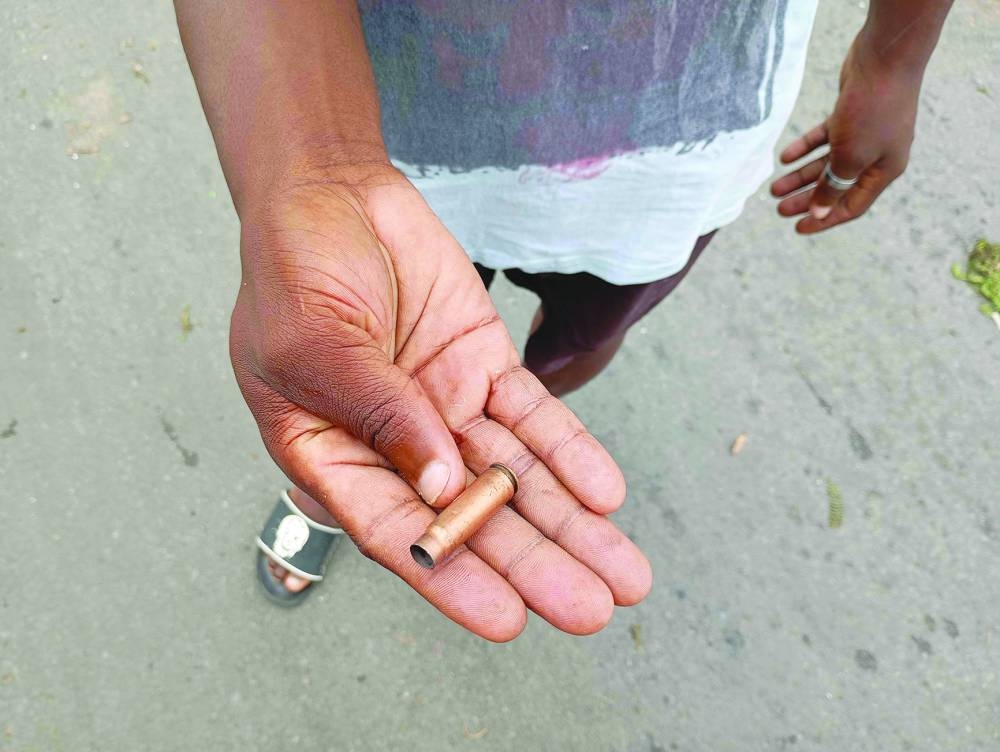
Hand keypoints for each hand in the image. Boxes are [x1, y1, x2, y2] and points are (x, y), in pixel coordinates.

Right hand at [230, 164, 651, 639]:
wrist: (333, 192)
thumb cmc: (295, 268)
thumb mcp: (315, 343)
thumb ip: (379, 412)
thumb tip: (442, 482)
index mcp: (334, 455)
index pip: (397, 530)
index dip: (451, 577)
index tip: (508, 618)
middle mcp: (397, 445)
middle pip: (473, 515)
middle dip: (535, 563)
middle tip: (594, 608)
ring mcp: (446, 408)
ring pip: (515, 476)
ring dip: (570, 524)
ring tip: (624, 572)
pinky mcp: (484, 368)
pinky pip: (535, 416)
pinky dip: (570, 452)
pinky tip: (604, 492)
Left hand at [771, 34, 921, 232]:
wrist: (884, 59)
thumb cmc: (871, 112)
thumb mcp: (849, 157)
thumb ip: (833, 187)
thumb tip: (819, 213)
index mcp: (884, 172)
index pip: (851, 206)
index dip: (825, 219)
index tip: (798, 228)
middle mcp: (876, 156)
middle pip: (835, 186)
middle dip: (807, 199)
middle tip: (778, 208)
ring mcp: (864, 134)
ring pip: (826, 163)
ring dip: (800, 176)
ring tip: (773, 188)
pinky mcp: (851, 115)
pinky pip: (825, 138)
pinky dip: (805, 148)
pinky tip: (784, 157)